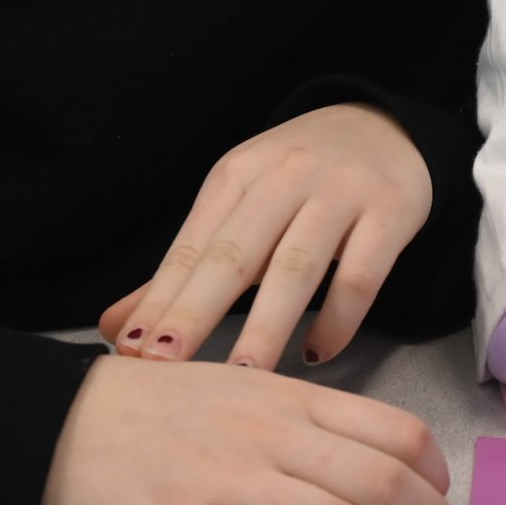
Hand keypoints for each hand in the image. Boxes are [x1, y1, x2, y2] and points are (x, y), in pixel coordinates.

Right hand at [40, 353, 452, 504]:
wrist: (64, 424)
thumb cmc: (162, 412)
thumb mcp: (245, 395)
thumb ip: (307, 428)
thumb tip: (375, 475)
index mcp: (289, 398)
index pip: (395, 432)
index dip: (432, 476)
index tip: (434, 500)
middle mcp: (269, 434)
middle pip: (380, 482)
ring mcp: (228, 480)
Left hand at [100, 102, 432, 370]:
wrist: (384, 127)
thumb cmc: (297, 181)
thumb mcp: (237, 207)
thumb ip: (183, 271)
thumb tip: (114, 328)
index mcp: (237, 174)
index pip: (193, 245)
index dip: (162, 299)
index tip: (133, 351)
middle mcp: (285, 176)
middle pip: (236, 252)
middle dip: (198, 311)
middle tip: (167, 366)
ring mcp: (340, 191)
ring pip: (297, 266)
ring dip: (267, 325)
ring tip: (241, 378)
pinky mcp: (391, 210)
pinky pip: (363, 273)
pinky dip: (339, 318)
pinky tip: (318, 354)